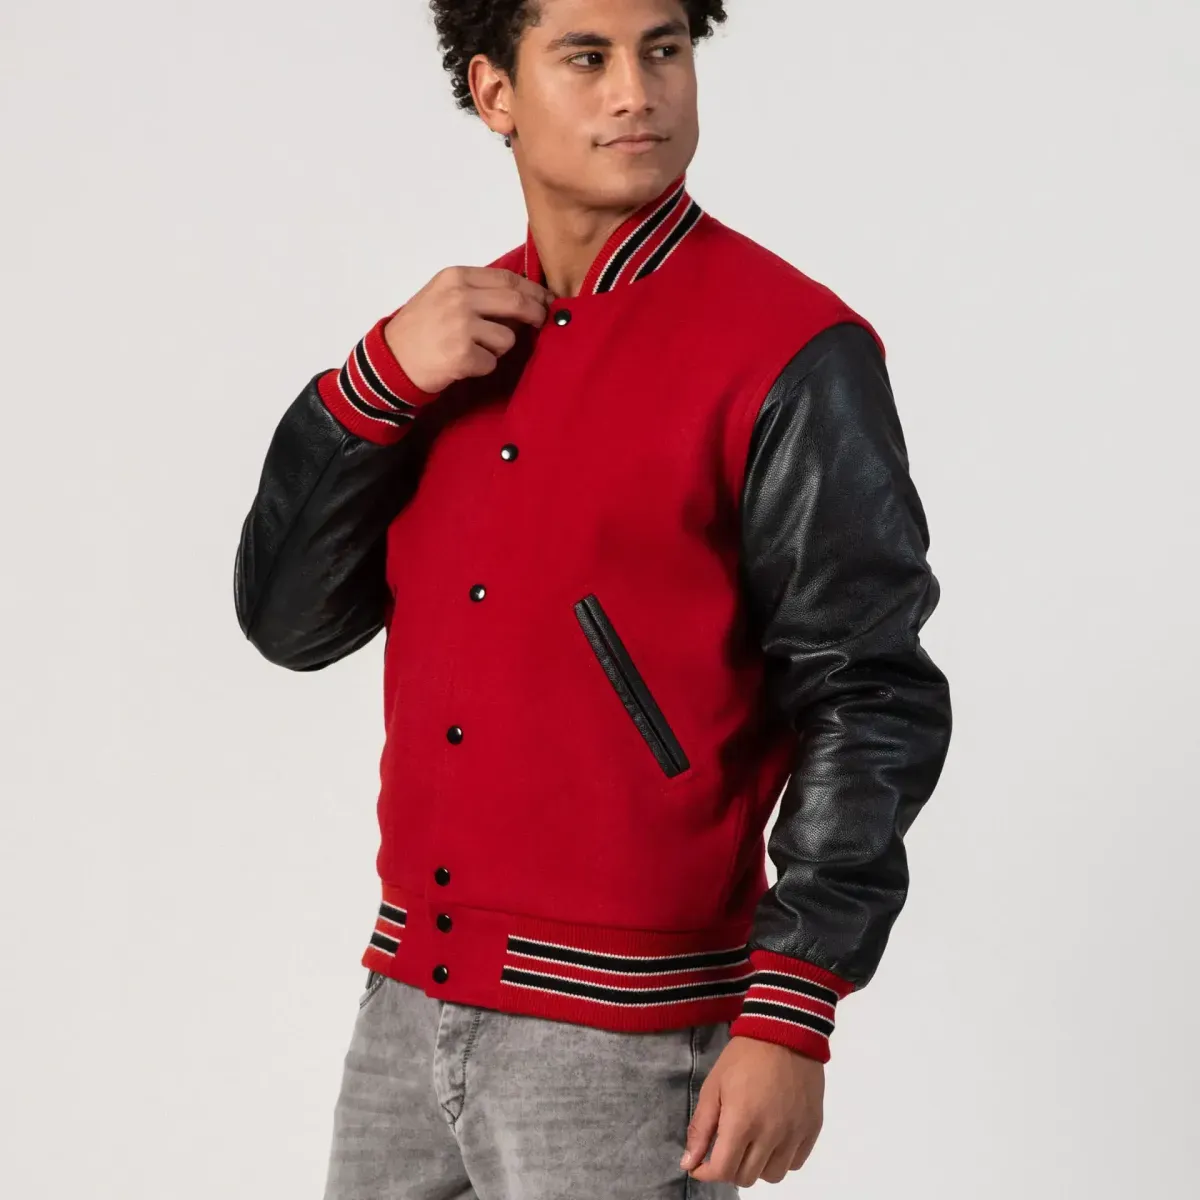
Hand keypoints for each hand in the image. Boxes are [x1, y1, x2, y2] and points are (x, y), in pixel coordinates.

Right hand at [383, 266, 554, 393]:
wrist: (391, 359)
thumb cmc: (420, 328)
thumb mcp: (443, 294)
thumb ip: (478, 291)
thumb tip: (525, 297)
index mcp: (456, 277)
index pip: (508, 279)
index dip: (533, 291)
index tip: (547, 300)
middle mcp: (459, 297)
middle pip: (517, 303)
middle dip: (536, 314)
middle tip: (542, 323)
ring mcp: (461, 326)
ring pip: (508, 338)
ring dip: (499, 348)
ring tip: (475, 348)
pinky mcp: (462, 355)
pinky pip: (493, 362)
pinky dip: (483, 366)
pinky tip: (464, 363)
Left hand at [679, 1034, 824, 1186]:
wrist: (784, 1032)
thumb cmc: (743, 1057)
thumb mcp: (713, 1086)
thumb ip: (701, 1128)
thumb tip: (688, 1163)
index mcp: (742, 1121)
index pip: (723, 1170)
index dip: (706, 1172)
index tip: (700, 1164)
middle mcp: (771, 1134)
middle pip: (747, 1177)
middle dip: (730, 1168)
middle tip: (726, 1147)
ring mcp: (795, 1133)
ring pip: (773, 1175)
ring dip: (757, 1166)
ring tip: (751, 1143)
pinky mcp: (812, 1128)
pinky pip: (795, 1162)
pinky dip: (781, 1159)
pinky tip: (772, 1139)